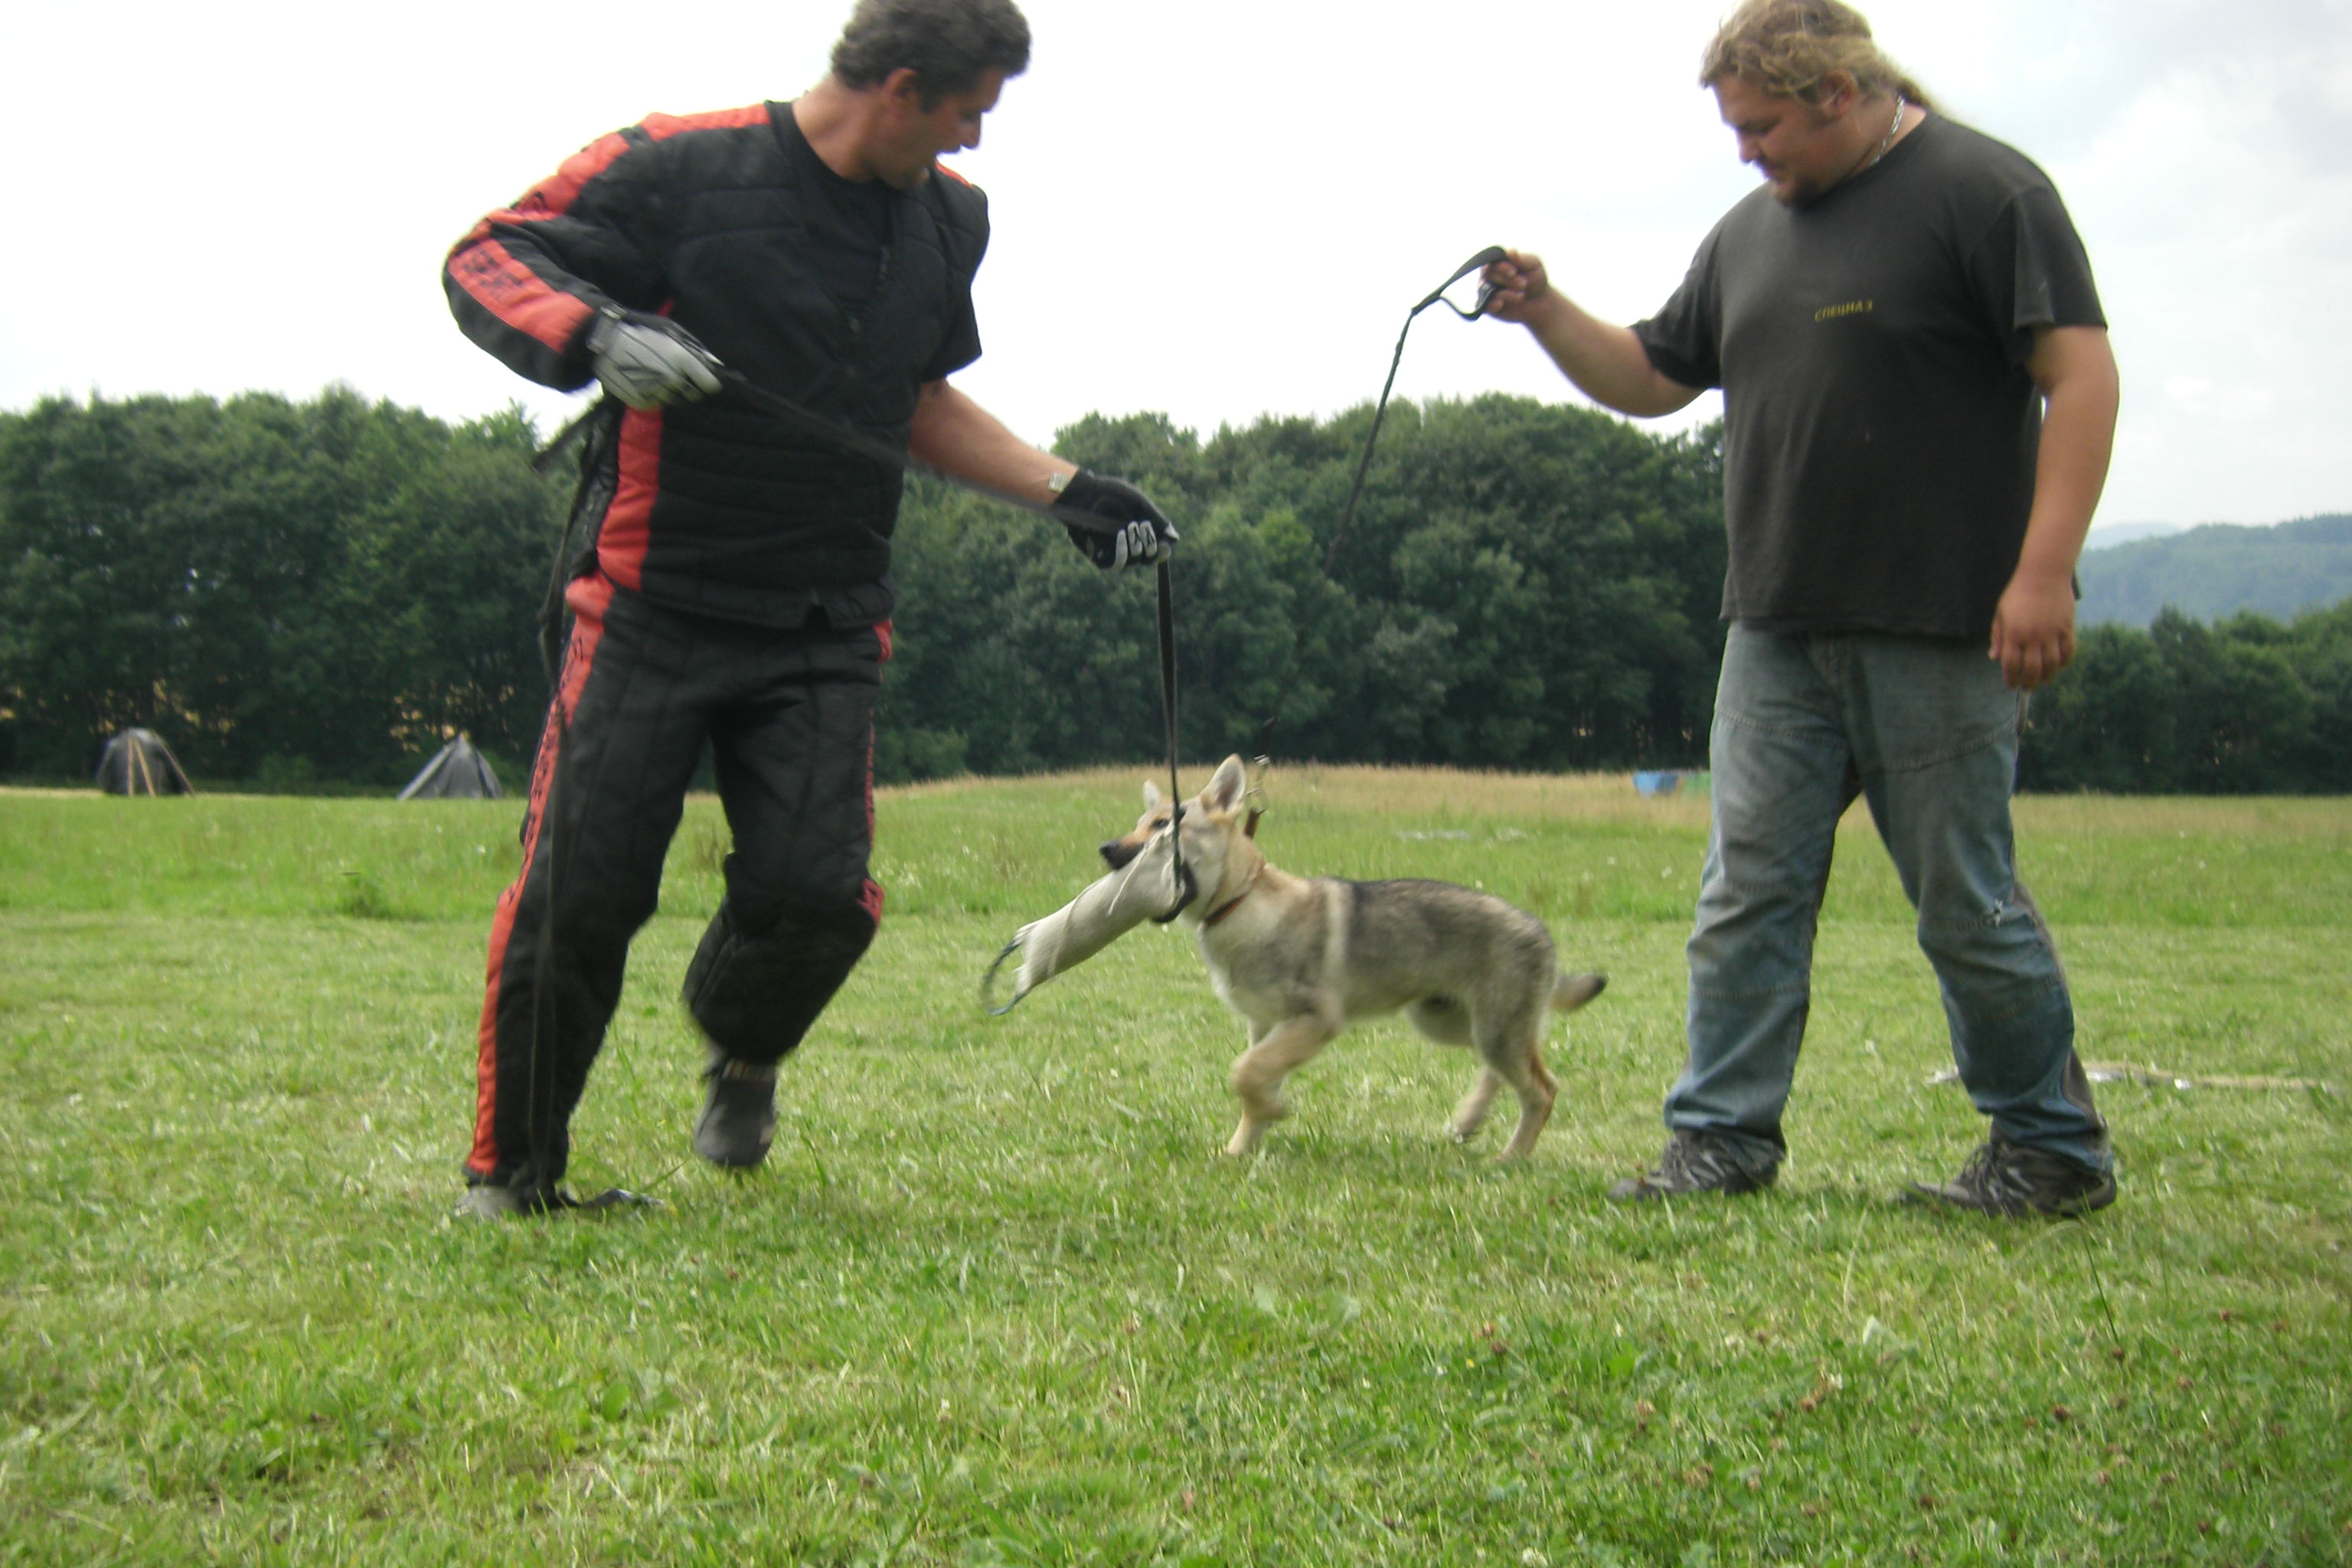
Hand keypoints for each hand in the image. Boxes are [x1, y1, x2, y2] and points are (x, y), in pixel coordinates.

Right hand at [586, 311, 722, 409]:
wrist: (604, 341)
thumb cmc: (641, 331)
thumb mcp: (671, 331)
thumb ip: (695, 349)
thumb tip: (716, 365)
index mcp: (682, 360)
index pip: (711, 385)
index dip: (709, 382)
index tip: (705, 379)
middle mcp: (673, 380)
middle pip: (694, 395)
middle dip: (690, 386)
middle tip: (675, 373)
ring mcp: (657, 393)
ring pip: (674, 400)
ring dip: (671, 391)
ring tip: (654, 373)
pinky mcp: (643, 403)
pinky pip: (657, 403)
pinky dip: (654, 395)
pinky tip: (643, 379)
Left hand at [1056, 470, 1177, 570]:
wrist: (1086, 493)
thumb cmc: (1111, 494)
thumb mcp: (1139, 503)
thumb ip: (1156, 520)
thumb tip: (1174, 538)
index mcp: (1142, 533)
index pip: (1159, 551)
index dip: (1163, 551)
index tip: (1164, 544)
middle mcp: (1130, 545)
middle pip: (1149, 559)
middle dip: (1150, 545)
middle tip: (1143, 526)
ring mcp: (1115, 552)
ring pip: (1135, 562)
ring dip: (1137, 546)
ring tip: (1129, 526)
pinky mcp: (1100, 557)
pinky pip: (1116, 565)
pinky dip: (1122, 551)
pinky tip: (1120, 534)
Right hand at [1478, 249, 1551, 324]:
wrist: (1539, 301)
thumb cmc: (1535, 279)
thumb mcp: (1533, 266)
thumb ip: (1521, 259)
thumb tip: (1510, 251)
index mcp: (1498, 262)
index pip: (1491, 261)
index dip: (1500, 267)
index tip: (1514, 272)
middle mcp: (1489, 275)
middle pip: (1488, 274)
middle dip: (1507, 280)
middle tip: (1524, 284)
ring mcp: (1487, 291)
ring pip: (1486, 290)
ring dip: (1504, 293)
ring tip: (1521, 296)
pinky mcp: (1488, 306)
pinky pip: (1483, 305)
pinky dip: (1491, 305)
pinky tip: (1501, 304)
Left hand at [1989, 566, 2078, 690]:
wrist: (2043, 574)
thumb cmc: (2017, 593)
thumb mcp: (2000, 613)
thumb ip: (1998, 637)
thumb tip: (1994, 657)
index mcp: (2013, 634)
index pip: (2011, 665)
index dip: (2011, 679)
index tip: (2011, 685)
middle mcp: (2033, 637)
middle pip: (2033, 669)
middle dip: (2030, 683)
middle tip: (2028, 688)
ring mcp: (2051, 633)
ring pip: (2052, 664)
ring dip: (2048, 676)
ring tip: (2043, 680)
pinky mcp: (2067, 628)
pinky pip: (2068, 651)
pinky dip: (2064, 663)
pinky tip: (2058, 666)